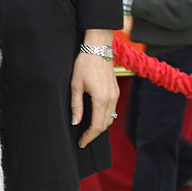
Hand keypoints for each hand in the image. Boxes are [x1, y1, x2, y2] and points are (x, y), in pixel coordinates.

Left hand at [71, 30, 118, 147]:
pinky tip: (95, 117)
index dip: (89, 137)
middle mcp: (111, 99)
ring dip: (100, 126)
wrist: (98, 48)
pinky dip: (104, 117)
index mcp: (101, 99)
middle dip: (94, 134)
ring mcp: (116, 95)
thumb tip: (76, 122)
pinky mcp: (116, 91)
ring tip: (88, 130)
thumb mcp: (75, 85)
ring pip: (110, 118)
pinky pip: (112, 110)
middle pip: (105, 125)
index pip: (97, 126)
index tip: (81, 143)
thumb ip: (76, 106)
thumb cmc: (84, 64)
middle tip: (83, 140)